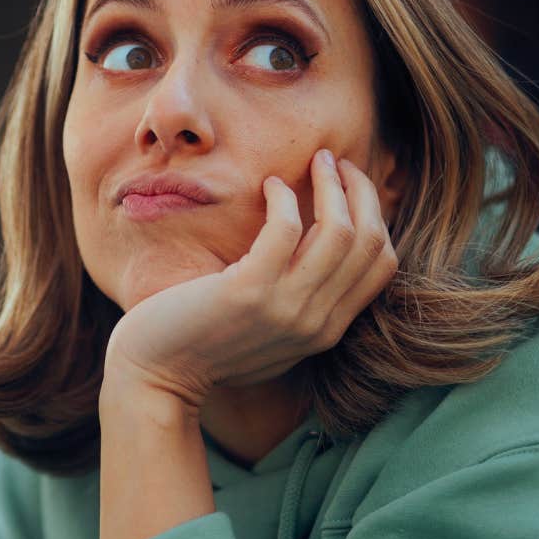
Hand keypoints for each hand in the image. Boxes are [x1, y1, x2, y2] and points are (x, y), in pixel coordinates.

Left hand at [103, 148, 395, 405]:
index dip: (375, 216)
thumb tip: (315, 254)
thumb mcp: (268, 333)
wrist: (156, 377)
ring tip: (314, 161)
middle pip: (370, 242)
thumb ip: (300, 306)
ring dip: (331, 186)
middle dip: (360, 191)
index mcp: (325, 331)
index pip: (382, 265)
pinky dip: (283, 198)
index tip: (350, 186)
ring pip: (340, 231)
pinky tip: (268, 186)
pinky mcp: (249, 291)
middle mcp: (316, 322)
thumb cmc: (203, 347)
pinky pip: (286, 228)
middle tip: (334, 162)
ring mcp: (286, 309)